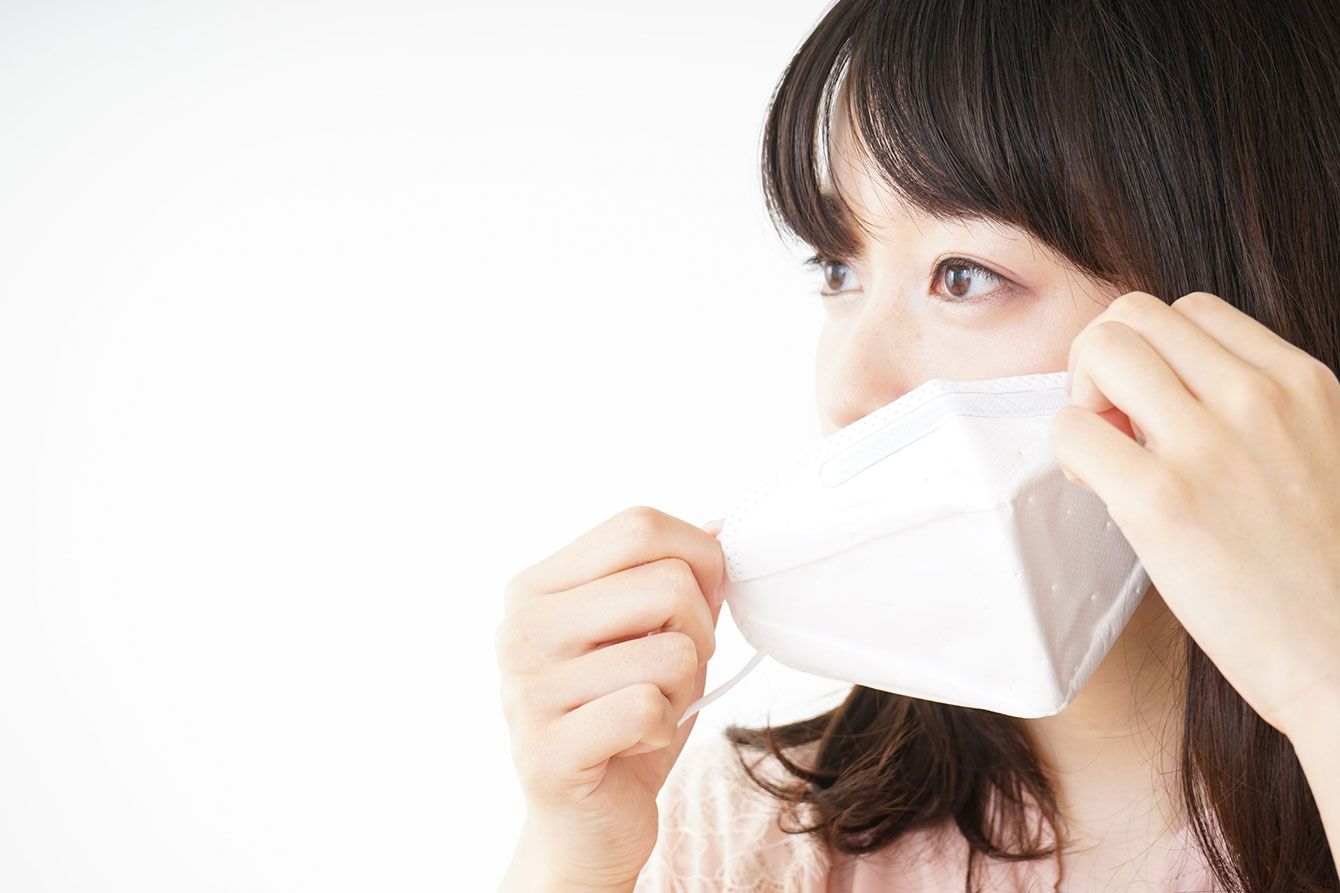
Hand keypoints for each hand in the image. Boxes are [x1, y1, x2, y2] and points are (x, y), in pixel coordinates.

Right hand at [495, 507, 725, 890]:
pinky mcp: (547, 751)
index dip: (698, 554)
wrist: (584, 822)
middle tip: (676, 668)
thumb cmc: (620, 720)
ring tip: (650, 708)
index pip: (636, 526)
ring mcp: (526, 690)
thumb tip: (723, 525)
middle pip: (665, 582)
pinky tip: (635, 741)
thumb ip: (677, 577)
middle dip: (700, 629)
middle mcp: (520, 630)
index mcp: (536, 588)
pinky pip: (650, 708)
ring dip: (683, 687)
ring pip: (669, 651)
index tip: (707, 593)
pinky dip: (665, 728)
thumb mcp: (650, 635)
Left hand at [1048, 290, 1339, 740]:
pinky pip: (1071, 429)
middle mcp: (1259, 398)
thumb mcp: (1320, 456)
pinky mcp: (1162, 502)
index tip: (1157, 409)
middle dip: (1106, 361)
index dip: (1156, 354)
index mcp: (1303, 384)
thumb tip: (1171, 400)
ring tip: (1107, 453)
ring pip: (1101, 347)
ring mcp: (1209, 445)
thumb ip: (1261, 415)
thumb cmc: (1324, 575)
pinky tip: (1101, 491)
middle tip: (1116, 427)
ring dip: (1082, 394)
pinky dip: (1069, 452)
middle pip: (1134, 315)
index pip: (1194, 310)